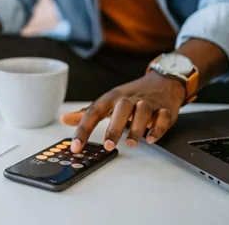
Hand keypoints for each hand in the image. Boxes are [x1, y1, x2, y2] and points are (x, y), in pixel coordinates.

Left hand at [60, 71, 186, 152]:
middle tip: (108, 145)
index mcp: (111, 98)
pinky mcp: (164, 109)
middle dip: (114, 127)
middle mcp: (128, 99)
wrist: (162, 81)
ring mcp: (148, 103)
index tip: (75, 146)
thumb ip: (86, 113)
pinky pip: (163, 117)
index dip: (83, 130)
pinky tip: (152, 138)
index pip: (94, 112)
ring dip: (137, 128)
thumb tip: (64, 119)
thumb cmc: (130, 96)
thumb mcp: (106, 102)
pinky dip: (158, 127)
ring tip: (131, 143)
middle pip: (121, 108)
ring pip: (143, 111)